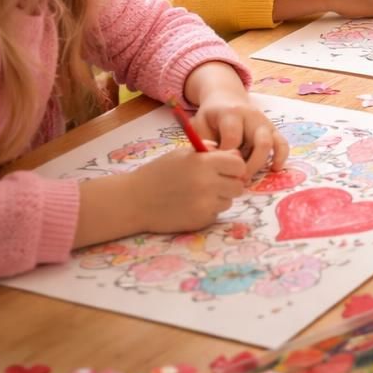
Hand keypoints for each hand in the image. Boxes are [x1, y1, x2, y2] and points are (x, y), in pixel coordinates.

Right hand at [126, 148, 247, 232]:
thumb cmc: (158, 173)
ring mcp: (205, 205)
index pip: (239, 164)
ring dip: (219, 198)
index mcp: (204, 163)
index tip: (225, 168)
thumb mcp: (182, 153)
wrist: (133, 201)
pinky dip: (208, 210)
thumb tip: (235, 155)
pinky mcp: (200, 221)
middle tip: (214, 182)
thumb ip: (210, 151)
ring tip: (198, 194)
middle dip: (229, 183)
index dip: (233, 166)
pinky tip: (191, 205)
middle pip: (238, 185)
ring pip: (229, 201)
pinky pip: (216, 214)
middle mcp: (208, 184)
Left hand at [183, 62, 288, 174]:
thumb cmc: (211, 116)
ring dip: (262, 164)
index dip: (226, 156)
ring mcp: (265, 122)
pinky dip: (280, 157)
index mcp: (232, 113)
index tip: (217, 166)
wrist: (225, 98)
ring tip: (249, 178)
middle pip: (260, 142)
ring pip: (272, 144)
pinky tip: (274, 169)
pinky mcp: (273, 129)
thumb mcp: (200, 125)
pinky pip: (282, 143)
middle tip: (237, 179)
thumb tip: (213, 163)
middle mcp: (253, 116)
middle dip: (250, 165)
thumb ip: (205, 143)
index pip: (233, 138)